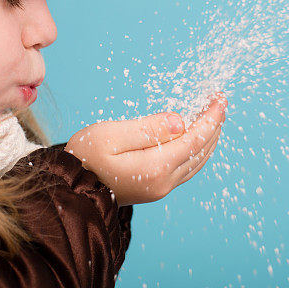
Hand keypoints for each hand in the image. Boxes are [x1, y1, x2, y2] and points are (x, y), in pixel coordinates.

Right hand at [64, 92, 227, 205]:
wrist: (68, 189)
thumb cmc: (84, 158)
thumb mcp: (111, 135)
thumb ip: (148, 128)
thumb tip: (180, 121)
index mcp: (155, 167)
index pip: (195, 138)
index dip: (210, 117)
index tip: (219, 98)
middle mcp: (164, 181)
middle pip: (201, 150)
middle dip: (214, 125)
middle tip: (220, 101)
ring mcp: (161, 188)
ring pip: (197, 161)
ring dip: (209, 138)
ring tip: (214, 117)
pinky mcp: (155, 189)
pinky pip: (187, 168)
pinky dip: (198, 150)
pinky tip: (197, 139)